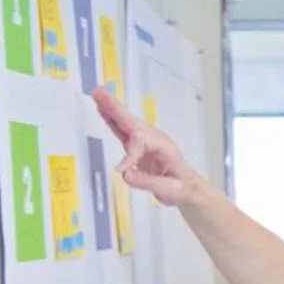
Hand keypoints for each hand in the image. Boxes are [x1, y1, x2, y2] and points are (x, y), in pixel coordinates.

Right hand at [91, 86, 204, 205]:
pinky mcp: (136, 145)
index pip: (142, 144)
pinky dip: (110, 119)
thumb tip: (126, 174)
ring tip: (96, 93)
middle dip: (116, 109)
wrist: (188, 188)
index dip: (130, 156)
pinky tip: (100, 109)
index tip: (122, 171)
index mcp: (165, 147)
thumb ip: (149, 182)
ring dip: (110, 108)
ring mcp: (145, 140)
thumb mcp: (170, 190)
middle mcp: (155, 139)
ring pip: (125, 122)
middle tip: (99, 92)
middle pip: (132, 123)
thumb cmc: (182, 189)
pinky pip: (121, 130)